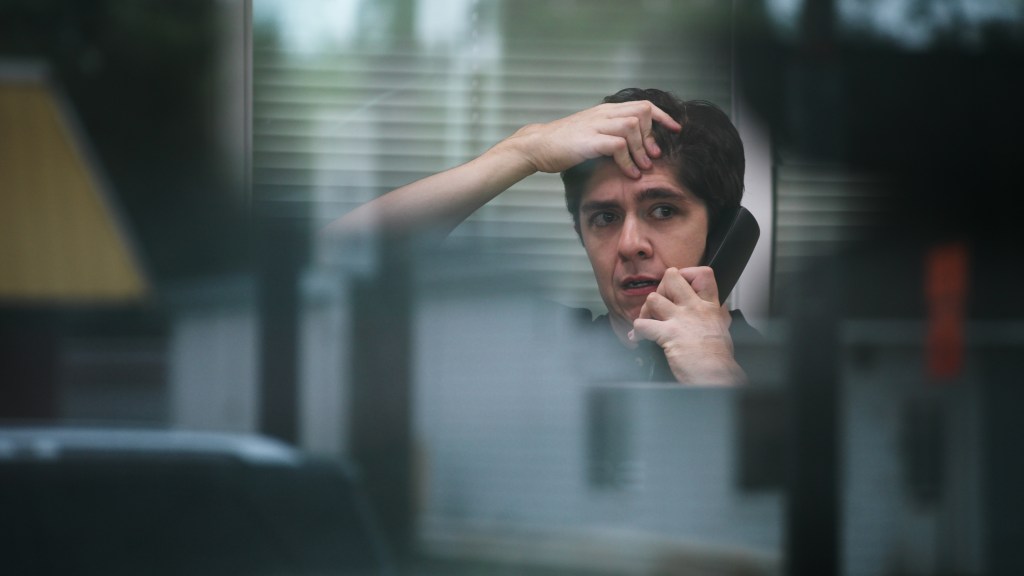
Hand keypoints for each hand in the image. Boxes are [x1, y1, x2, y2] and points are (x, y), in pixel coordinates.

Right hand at [503, 100, 681, 177]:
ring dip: (641, 149)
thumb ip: (611, 134)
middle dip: (652, 135)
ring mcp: (596, 125)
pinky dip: (628, 160)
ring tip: (643, 167)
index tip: (676, 129)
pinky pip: (618, 145)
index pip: (642, 105)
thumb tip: (633, 146)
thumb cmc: (563, 143)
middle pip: (641, 113)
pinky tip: (630, 172)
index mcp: (606, 111)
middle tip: (653, 156)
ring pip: (632, 127)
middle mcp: (603, 114)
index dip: (663, 117)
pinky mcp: (588, 140)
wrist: (536, 145)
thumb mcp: (591, 133)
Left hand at [629, 267, 746, 384]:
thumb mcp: (722, 329)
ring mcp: (681, 320)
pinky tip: (638, 338)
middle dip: (660, 288)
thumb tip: (715, 310)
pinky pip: (642, 324)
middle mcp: (695, 308)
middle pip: (671, 277)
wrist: (717, 378)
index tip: (678, 288)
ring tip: (647, 321)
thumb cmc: (719, 360)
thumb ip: (714, 315)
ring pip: (653, 298)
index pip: (702, 273)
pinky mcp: (668, 334)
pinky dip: (636, 331)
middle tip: (659, 305)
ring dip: (645, 310)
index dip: (685, 275)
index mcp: (709, 306)